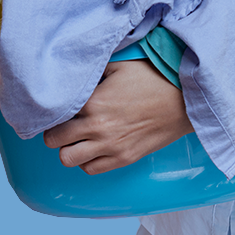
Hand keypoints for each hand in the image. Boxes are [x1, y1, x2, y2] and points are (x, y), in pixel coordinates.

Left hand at [42, 60, 192, 173]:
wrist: (184, 99)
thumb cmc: (151, 77)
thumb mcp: (116, 65)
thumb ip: (91, 73)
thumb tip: (71, 76)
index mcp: (92, 102)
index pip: (53, 115)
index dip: (50, 111)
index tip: (53, 107)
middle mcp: (97, 127)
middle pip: (54, 141)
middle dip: (52, 132)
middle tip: (59, 124)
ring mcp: (111, 146)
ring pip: (68, 159)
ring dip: (67, 149)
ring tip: (74, 138)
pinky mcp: (124, 159)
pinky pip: (91, 169)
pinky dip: (85, 161)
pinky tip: (91, 147)